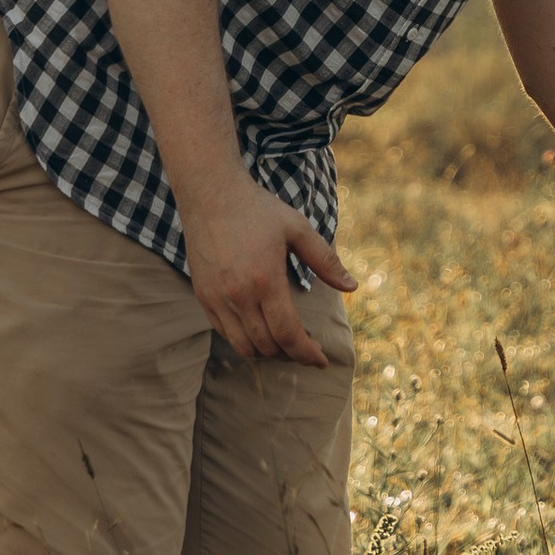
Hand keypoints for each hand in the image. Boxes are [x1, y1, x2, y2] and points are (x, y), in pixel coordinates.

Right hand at [179, 172, 357, 361]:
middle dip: (290, 354)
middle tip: (306, 348)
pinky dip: (243, 339)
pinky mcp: (202, 296)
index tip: (321, 360)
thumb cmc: (257, 209)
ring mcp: (216, 298)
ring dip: (266, 351)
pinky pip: (223, 332)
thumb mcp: (298, 228)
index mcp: (266, 281)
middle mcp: (238, 295)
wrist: (210, 194)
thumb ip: (325, 261)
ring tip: (283, 343)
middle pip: (267, 346)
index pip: (288, 335)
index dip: (307, 354)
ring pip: (243, 346)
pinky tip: (258, 329)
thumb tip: (352, 287)